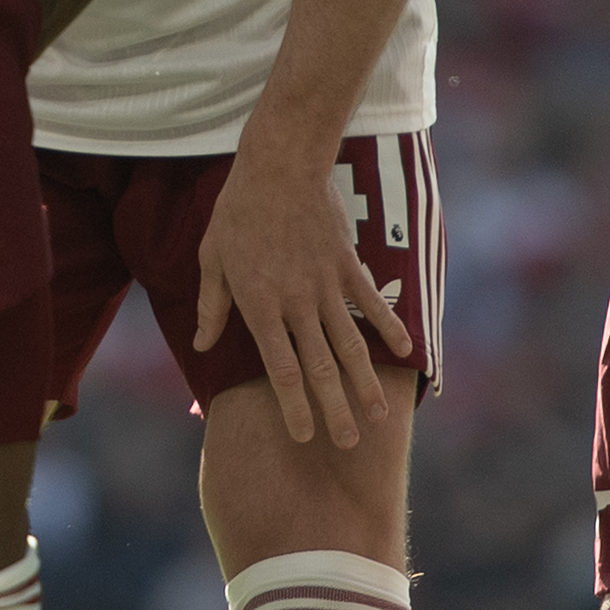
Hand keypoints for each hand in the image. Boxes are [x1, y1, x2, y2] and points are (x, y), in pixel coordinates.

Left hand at [191, 136, 407, 448]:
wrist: (280, 165)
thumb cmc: (237, 211)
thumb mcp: (211, 257)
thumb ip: (212, 306)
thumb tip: (203, 345)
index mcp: (260, 306)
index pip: (281, 369)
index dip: (294, 406)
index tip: (304, 436)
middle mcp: (297, 304)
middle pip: (320, 368)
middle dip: (334, 410)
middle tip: (346, 444)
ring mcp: (327, 286)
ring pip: (351, 345)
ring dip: (365, 383)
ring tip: (378, 417)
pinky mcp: (348, 265)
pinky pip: (373, 303)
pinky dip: (390, 328)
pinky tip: (407, 352)